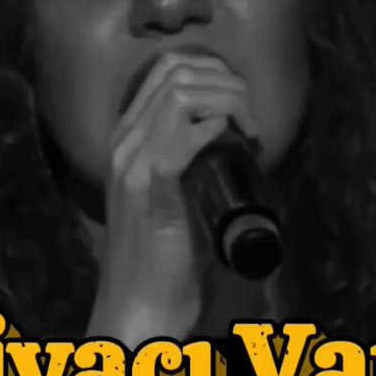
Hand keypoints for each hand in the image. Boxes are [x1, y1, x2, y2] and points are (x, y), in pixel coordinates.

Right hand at [86, 50, 257, 347]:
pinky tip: (235, 140)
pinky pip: (183, 131)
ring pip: (180, 92)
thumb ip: (189, 164)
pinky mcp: (150, 185)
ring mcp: (133, 162)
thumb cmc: (164, 259)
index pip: (164, 72)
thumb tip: (232, 141)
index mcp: (127, 141)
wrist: (140, 305)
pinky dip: (216, 125)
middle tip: (251, 114)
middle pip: (173, 70)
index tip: (242, 104)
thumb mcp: (175, 199)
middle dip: (225, 79)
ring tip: (248, 128)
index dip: (213, 73)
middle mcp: (124, 143)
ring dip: (227, 99)